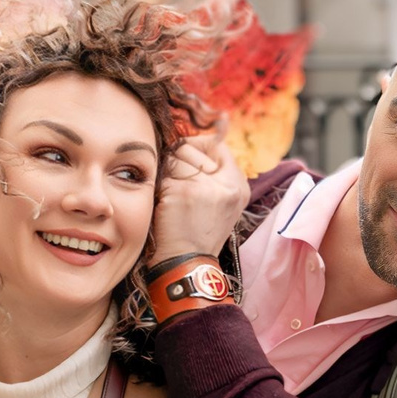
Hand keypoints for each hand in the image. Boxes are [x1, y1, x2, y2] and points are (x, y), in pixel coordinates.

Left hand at [151, 126, 248, 265]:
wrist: (187, 264)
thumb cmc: (197, 233)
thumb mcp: (220, 204)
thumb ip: (216, 173)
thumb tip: (204, 133)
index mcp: (238, 186)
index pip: (217, 145)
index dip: (197, 147)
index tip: (186, 160)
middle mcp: (227, 184)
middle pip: (191, 147)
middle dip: (178, 162)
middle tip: (179, 189)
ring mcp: (206, 186)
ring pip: (175, 157)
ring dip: (167, 174)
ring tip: (173, 198)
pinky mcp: (183, 191)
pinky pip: (162, 171)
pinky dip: (158, 186)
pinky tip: (164, 205)